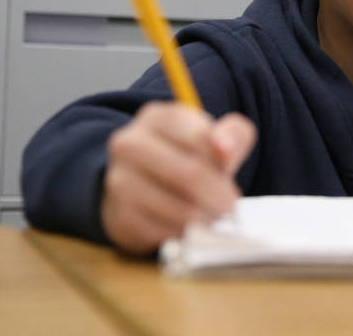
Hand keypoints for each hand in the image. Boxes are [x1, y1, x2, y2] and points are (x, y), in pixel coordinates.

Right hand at [100, 102, 256, 254]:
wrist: (142, 185)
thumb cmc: (187, 156)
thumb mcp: (216, 135)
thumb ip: (233, 133)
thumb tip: (224, 147)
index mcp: (158, 118)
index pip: (200, 137)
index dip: (224, 158)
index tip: (231, 169)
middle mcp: (130, 145)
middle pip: (189, 174)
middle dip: (220, 195)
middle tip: (231, 205)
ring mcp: (119, 182)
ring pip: (179, 208)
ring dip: (207, 218)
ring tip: (214, 215)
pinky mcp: (120, 218)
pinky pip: (165, 233)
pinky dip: (187, 233)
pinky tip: (192, 226)